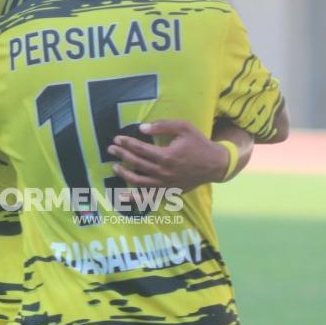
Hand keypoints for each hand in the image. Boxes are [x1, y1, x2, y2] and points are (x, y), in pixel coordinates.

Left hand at [107, 120, 229, 192]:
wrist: (215, 164)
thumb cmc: (199, 143)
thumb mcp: (184, 128)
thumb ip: (162, 126)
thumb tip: (141, 128)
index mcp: (166, 155)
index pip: (140, 149)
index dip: (126, 143)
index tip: (117, 139)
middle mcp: (164, 172)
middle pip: (136, 163)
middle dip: (121, 155)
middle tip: (110, 149)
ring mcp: (165, 184)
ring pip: (138, 181)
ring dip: (124, 174)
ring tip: (114, 166)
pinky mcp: (168, 192)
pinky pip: (148, 197)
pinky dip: (134, 199)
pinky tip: (121, 197)